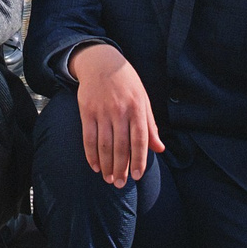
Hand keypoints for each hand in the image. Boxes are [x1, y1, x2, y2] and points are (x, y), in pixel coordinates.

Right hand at [72, 44, 164, 186]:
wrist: (101, 63)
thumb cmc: (127, 83)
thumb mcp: (143, 99)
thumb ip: (150, 126)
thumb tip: (159, 148)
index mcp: (137, 108)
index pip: (139, 139)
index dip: (139, 160)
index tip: (138, 176)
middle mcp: (120, 111)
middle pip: (121, 146)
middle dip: (121, 168)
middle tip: (120, 184)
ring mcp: (102, 111)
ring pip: (104, 145)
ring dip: (106, 165)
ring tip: (108, 179)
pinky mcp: (87, 111)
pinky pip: (89, 137)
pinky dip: (91, 154)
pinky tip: (94, 166)